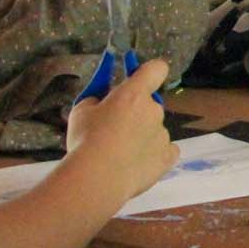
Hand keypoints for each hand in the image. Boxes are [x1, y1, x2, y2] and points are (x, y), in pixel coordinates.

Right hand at [65, 57, 178, 198]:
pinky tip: (137, 163)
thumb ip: (97, 99)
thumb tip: (104, 98)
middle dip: (135, 113)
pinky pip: (165, 149)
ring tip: (119, 154)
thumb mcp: (81, 111)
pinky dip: (154, 153)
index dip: (149, 72)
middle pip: (150, 104)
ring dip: (142, 135)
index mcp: (134, 94)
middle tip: (113, 130)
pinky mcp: (167, 157)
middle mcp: (154, 110)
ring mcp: (164, 134)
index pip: (156, 69)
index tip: (139, 79)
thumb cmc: (85, 140)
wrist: (96, 178)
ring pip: (154, 129)